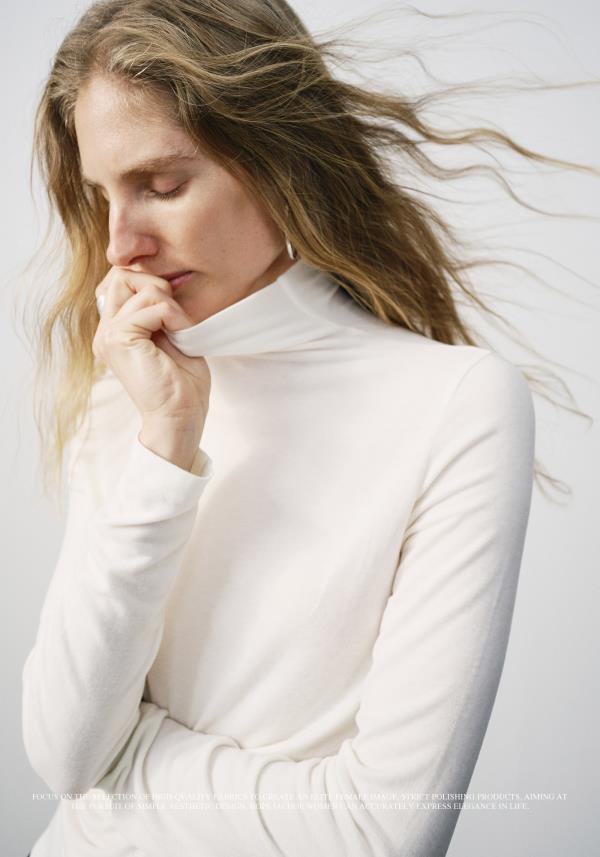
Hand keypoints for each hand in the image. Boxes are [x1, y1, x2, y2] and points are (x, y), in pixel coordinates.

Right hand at [93, 268, 210, 463]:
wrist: (179, 417)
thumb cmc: (182, 384)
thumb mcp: (173, 337)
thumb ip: (161, 310)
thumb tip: (165, 281)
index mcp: (116, 330)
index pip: (122, 280)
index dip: (150, 282)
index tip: (173, 306)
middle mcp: (106, 330)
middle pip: (122, 274)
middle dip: (155, 284)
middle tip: (174, 313)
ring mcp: (108, 334)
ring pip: (138, 285)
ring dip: (168, 302)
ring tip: (179, 329)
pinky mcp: (119, 338)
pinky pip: (150, 305)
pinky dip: (172, 315)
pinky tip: (178, 334)